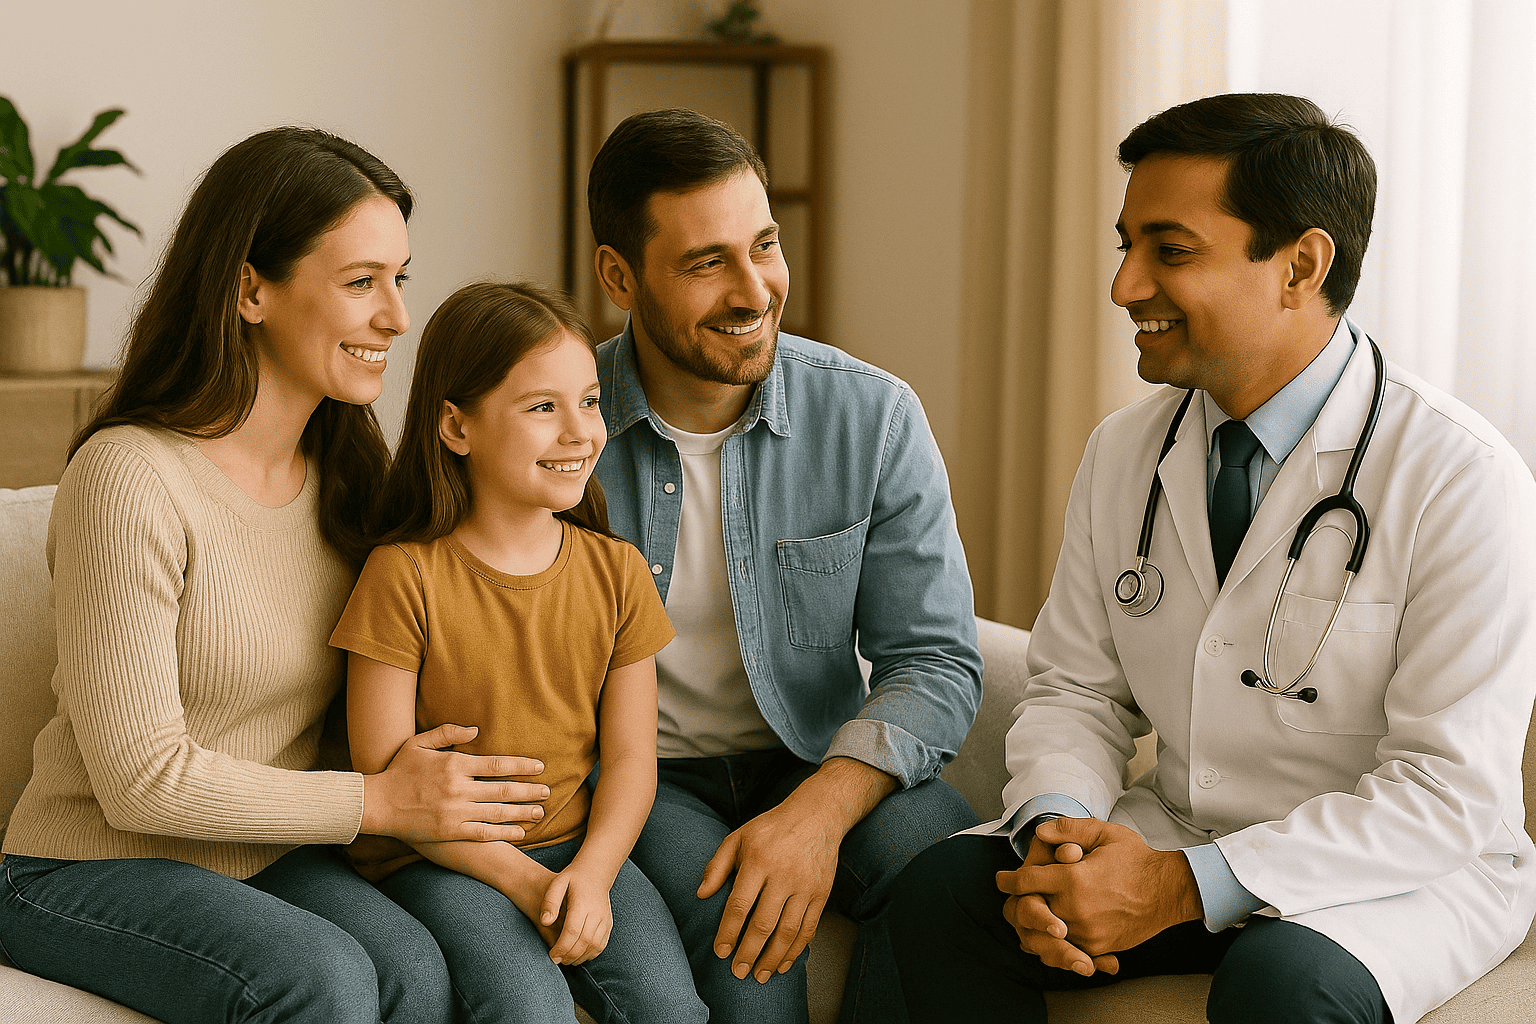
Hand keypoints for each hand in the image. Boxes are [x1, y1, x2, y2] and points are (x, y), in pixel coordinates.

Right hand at [361, 723, 548, 842]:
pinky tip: (520, 832)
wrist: (377, 804)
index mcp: (454, 764)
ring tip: (540, 812)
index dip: (522, 765)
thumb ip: (447, 732)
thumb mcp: (419, 743)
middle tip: (547, 791)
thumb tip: (476, 729)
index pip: (497, 764)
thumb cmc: (398, 771)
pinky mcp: (450, 831)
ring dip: (522, 812)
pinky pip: (484, 833)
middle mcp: (458, 788)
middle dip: (529, 790)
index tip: (539, 766)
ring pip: (498, 812)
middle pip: (503, 789)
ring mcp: (455, 812)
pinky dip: (504, 833)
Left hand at [540, 864, 613, 965]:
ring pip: (594, 946)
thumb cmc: (572, 879)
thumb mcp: (557, 883)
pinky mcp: (609, 924)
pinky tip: (578, 955)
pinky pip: (601, 945)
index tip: (551, 955)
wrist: (595, 873)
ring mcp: (605, 919)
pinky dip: (590, 954)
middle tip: (557, 960)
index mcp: (582, 903)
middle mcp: (597, 912)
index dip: (561, 947)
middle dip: (569, 955)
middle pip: (584, 941)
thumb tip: (545, 922)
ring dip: (579, 957)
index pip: (572, 931)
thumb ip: (549, 902)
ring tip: (566, 960)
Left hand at [698, 796, 840, 983]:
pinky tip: (783, 964)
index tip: (720, 952)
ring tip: (759, 976)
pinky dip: (796, 951)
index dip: (728, 932)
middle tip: (737, 972)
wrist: (817, 815)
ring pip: (788, 932)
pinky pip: (808, 929)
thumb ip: (717, 865)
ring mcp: (806, 886)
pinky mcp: (821, 894)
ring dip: (773, 958)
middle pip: (764, 924)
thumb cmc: (771, 828)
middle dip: (749, 953)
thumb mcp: (738, 837)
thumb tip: (700, 894)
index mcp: (758, 861)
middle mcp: (783, 875)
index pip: (740, 904)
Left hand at [999, 817, 1201, 966]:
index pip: (1026, 882)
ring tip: (1030, 914)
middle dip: (1019, 902)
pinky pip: (1064, 949)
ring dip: (1033, 924)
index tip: (1002, 879)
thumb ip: (1068, 829)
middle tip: (1014, 896)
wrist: (1169, 892)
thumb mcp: (1104, 833)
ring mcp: (1086, 932)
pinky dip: (1054, 942)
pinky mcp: (1097, 947)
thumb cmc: (1136, 860)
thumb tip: (1040, 832)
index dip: (1009, 880)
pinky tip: (1051, 931)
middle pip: (1029, 910)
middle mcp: (1075, 909)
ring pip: (1043, 934)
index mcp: (1073, 880)